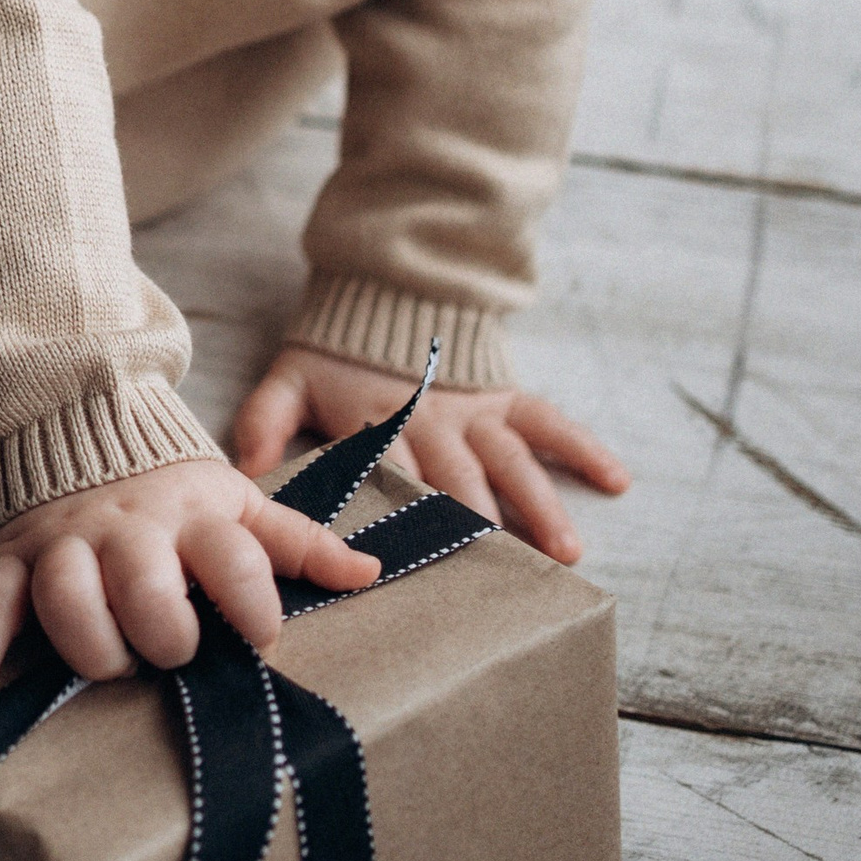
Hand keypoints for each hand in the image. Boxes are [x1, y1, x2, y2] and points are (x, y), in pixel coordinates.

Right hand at [0, 452, 379, 718]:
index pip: (234, 556)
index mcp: (195, 514)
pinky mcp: (13, 557)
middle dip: (164, 631)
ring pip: (67, 594)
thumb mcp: (240, 508)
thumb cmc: (176, 496)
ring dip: (89, 643)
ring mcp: (67, 541)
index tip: (262, 636)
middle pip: (145, 583)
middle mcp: (129, 527)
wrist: (79, 430)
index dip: (254, 602)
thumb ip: (300, 543)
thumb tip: (371, 573)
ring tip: (107, 669)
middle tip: (174, 652)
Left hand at [230, 344, 629, 566]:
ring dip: (540, 503)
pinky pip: (550, 421)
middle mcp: (434, 421)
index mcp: (380, 421)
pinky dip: (584, 447)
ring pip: (513, 460)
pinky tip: (618, 480)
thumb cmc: (337, 350)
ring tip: (567, 551)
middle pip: (461, 477)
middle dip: (481, 523)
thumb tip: (242, 466)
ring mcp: (475, 409)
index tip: (418, 564)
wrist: (386, 286)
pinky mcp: (505, 394)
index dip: (406, 516)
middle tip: (504, 574)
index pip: (393, 476)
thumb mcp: (291, 376)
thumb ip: (266, 417)